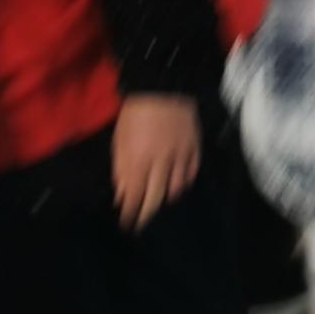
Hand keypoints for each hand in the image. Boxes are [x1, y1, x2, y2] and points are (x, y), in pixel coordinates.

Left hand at [112, 95, 201, 229]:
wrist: (162, 86)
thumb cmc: (134, 114)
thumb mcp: (119, 141)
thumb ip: (121, 170)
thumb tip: (122, 196)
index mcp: (138, 161)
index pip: (134, 197)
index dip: (131, 215)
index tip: (127, 226)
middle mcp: (161, 163)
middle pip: (156, 199)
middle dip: (147, 215)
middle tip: (142, 225)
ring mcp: (180, 156)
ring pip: (176, 189)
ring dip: (166, 199)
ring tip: (159, 202)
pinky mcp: (194, 148)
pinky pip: (191, 173)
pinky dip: (184, 183)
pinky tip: (177, 185)